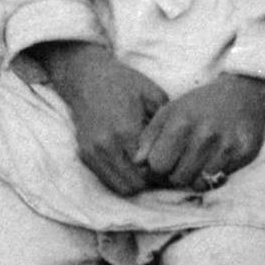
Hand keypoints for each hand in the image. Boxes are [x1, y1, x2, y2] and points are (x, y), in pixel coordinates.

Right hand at [32, 43, 167, 199]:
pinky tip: (133, 164)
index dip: (165, 172)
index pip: (149, 170)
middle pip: (134, 185)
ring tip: (148, 169)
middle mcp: (106, 146)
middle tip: (164, 170)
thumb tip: (180, 148)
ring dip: (135, 182)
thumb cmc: (124, 83)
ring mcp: (92, 152)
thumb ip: (166, 124)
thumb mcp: (154, 95)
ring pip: (119, 187)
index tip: (175, 166)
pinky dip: (121, 177)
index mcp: (125, 131)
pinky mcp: (84, 154)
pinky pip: (106, 179)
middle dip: (151, 182)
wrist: (87, 77)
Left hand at [132, 73, 264, 192]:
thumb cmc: (200, 105)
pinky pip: (221, 178)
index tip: (164, 160)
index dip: (157, 166)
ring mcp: (227, 145)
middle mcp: (205, 135)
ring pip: (200, 183)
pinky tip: (216, 158)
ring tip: (198, 161)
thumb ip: (149, 137)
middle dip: (175, 174)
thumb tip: (137, 163)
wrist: (243, 93)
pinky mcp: (245, 152)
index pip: (158, 165)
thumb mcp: (170, 112)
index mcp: (181, 123)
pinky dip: (215, 174)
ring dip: (195, 176)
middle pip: (177, 178)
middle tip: (181, 163)